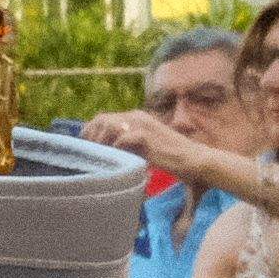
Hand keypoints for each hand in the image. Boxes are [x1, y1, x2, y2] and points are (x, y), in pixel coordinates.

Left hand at [89, 109, 210, 177]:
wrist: (193, 159)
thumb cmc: (169, 157)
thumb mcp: (142, 148)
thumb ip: (125, 145)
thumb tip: (102, 152)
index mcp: (136, 117)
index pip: (102, 118)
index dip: (89, 132)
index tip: (85, 148)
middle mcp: (137, 117)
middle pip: (101, 119)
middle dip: (90, 136)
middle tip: (89, 154)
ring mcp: (142, 124)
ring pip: (108, 125)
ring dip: (100, 142)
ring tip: (101, 157)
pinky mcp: (147, 136)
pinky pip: (122, 139)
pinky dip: (115, 149)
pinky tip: (116, 160)